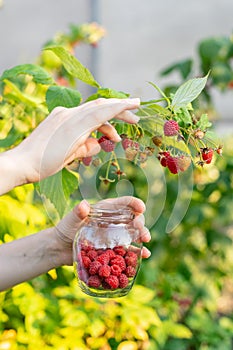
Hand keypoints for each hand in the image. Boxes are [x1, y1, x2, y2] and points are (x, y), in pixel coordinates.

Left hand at [12, 98, 139, 183]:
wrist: (20, 162)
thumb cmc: (45, 164)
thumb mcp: (70, 157)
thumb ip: (88, 146)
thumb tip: (99, 143)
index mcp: (74, 123)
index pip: (103, 109)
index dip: (122, 106)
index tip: (138, 103)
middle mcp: (69, 114)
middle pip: (99, 107)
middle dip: (118, 112)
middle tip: (134, 120)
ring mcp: (62, 114)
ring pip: (91, 113)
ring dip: (105, 123)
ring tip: (115, 139)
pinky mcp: (58, 118)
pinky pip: (81, 118)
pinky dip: (92, 125)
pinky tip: (97, 139)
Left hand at [54, 196, 150, 265]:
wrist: (60, 248)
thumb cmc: (65, 229)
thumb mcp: (71, 220)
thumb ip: (77, 212)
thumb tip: (84, 205)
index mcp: (105, 210)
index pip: (123, 203)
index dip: (134, 203)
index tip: (141, 208)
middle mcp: (113, 222)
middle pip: (132, 219)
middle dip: (140, 222)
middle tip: (142, 230)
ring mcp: (114, 236)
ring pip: (133, 233)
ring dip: (142, 236)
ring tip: (146, 240)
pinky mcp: (113, 249)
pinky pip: (128, 250)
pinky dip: (138, 252)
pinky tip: (145, 254)